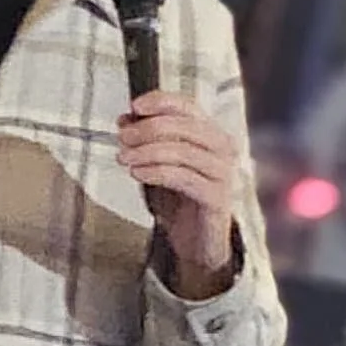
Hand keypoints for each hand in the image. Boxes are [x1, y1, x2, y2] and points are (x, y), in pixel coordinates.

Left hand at [118, 92, 236, 298]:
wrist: (196, 243)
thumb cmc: (179, 200)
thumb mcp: (156, 164)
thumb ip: (145, 140)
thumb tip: (125, 118)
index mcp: (212, 134)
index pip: (188, 106)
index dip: (161, 101)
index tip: (134, 106)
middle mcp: (224, 149)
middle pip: (184, 126)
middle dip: (147, 129)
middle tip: (122, 138)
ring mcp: (224, 173)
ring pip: (182, 151)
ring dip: (147, 151)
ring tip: (123, 158)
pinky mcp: (217, 198)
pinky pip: (182, 177)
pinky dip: (155, 171)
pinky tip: (137, 174)